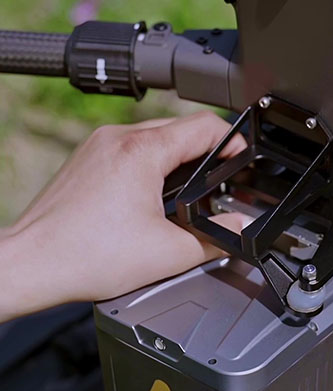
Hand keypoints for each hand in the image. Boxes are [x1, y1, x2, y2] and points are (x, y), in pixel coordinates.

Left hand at [0, 111, 246, 321]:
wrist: (33, 265)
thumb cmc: (85, 256)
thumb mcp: (169, 254)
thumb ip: (215, 239)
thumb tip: (236, 229)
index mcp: (142, 151)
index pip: (205, 125)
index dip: (233, 140)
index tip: (242, 156)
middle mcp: (117, 138)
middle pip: (179, 129)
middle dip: (206, 152)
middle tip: (219, 178)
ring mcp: (98, 145)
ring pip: (154, 137)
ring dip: (177, 158)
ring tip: (187, 189)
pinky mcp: (87, 158)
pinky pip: (130, 148)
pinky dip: (150, 164)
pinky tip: (152, 194)